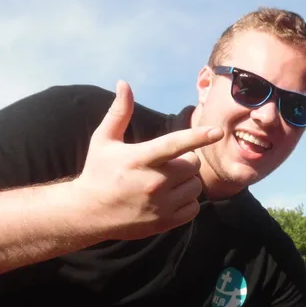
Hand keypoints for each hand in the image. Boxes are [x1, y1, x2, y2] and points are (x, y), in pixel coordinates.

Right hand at [73, 81, 223, 239]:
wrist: (88, 214)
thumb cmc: (98, 172)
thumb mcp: (104, 140)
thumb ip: (119, 112)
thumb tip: (124, 83)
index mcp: (139, 159)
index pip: (174, 144)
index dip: (198, 136)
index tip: (217, 131)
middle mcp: (152, 182)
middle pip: (192, 165)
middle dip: (185, 161)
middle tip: (168, 164)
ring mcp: (160, 205)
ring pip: (195, 186)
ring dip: (187, 182)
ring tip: (166, 183)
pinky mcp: (164, 222)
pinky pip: (193, 208)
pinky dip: (187, 202)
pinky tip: (169, 199)